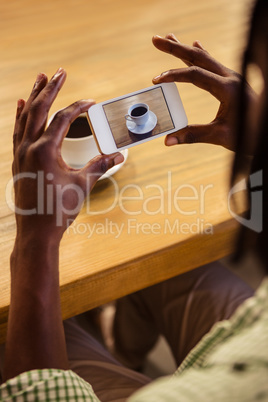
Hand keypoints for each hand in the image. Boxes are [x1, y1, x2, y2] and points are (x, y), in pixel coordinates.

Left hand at [13, 68, 123, 239]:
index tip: (91, 102)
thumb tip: (119, 155)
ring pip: (25, 117)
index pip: (62, 119)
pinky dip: (21, 116)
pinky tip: (21, 106)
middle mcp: (29, 148)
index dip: (78, 107)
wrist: (36, 232)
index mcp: (45, 150)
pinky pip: (17, 132)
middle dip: (50, 88)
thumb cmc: (59, 210)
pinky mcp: (18, 161)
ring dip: (33, 97)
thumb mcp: (82, 185)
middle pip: (40, 110)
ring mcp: (20, 154)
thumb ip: (100, 166)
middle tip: (60, 71)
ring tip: (39, 79)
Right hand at [152, 34, 256, 151]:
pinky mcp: (232, 80)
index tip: (157, 80)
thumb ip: (194, 135)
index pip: (195, 75)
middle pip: (197, 57)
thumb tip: (168, 140)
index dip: (174, 75)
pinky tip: (196, 44)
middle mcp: (230, 77)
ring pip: (205, 57)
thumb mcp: (220, 136)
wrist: (266, 131)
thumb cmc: (248, 133)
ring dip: (185, 48)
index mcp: (228, 89)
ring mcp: (232, 76)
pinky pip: (213, 63)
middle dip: (175, 48)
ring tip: (169, 37)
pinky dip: (201, 54)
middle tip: (156, 39)